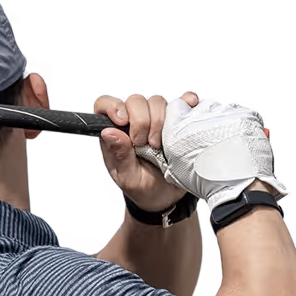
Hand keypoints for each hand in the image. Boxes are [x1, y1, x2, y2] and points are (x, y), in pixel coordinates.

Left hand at [93, 90, 199, 212]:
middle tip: (145, 144)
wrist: (166, 195)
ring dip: (160, 119)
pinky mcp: (178, 119)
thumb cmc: (142, 187)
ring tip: (160, 145)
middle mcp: (134, 121)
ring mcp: (157, 118)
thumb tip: (108, 132)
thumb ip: (119, 156)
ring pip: (157, 100)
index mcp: (116, 132)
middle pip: (135, 100)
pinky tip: (189, 110)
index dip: (113, 106)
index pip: (106, 105)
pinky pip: (184, 101)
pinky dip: (187, 102)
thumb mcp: (127, 178)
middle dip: (141, 120)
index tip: (124, 122)